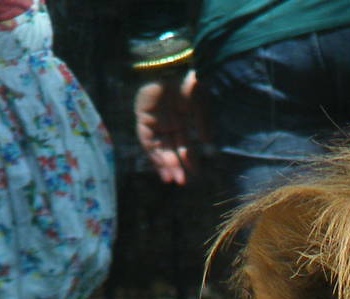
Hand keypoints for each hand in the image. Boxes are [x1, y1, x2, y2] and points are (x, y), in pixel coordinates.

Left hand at [135, 70, 199, 185]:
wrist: (171, 65)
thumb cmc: (188, 81)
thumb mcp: (200, 105)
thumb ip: (202, 123)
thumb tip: (206, 142)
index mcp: (181, 117)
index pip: (184, 143)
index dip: (189, 159)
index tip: (195, 174)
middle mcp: (167, 121)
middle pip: (170, 148)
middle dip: (176, 166)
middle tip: (182, 182)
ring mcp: (154, 119)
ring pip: (158, 147)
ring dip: (164, 164)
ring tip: (172, 180)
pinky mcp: (143, 116)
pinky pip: (147, 140)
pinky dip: (154, 154)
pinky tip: (162, 166)